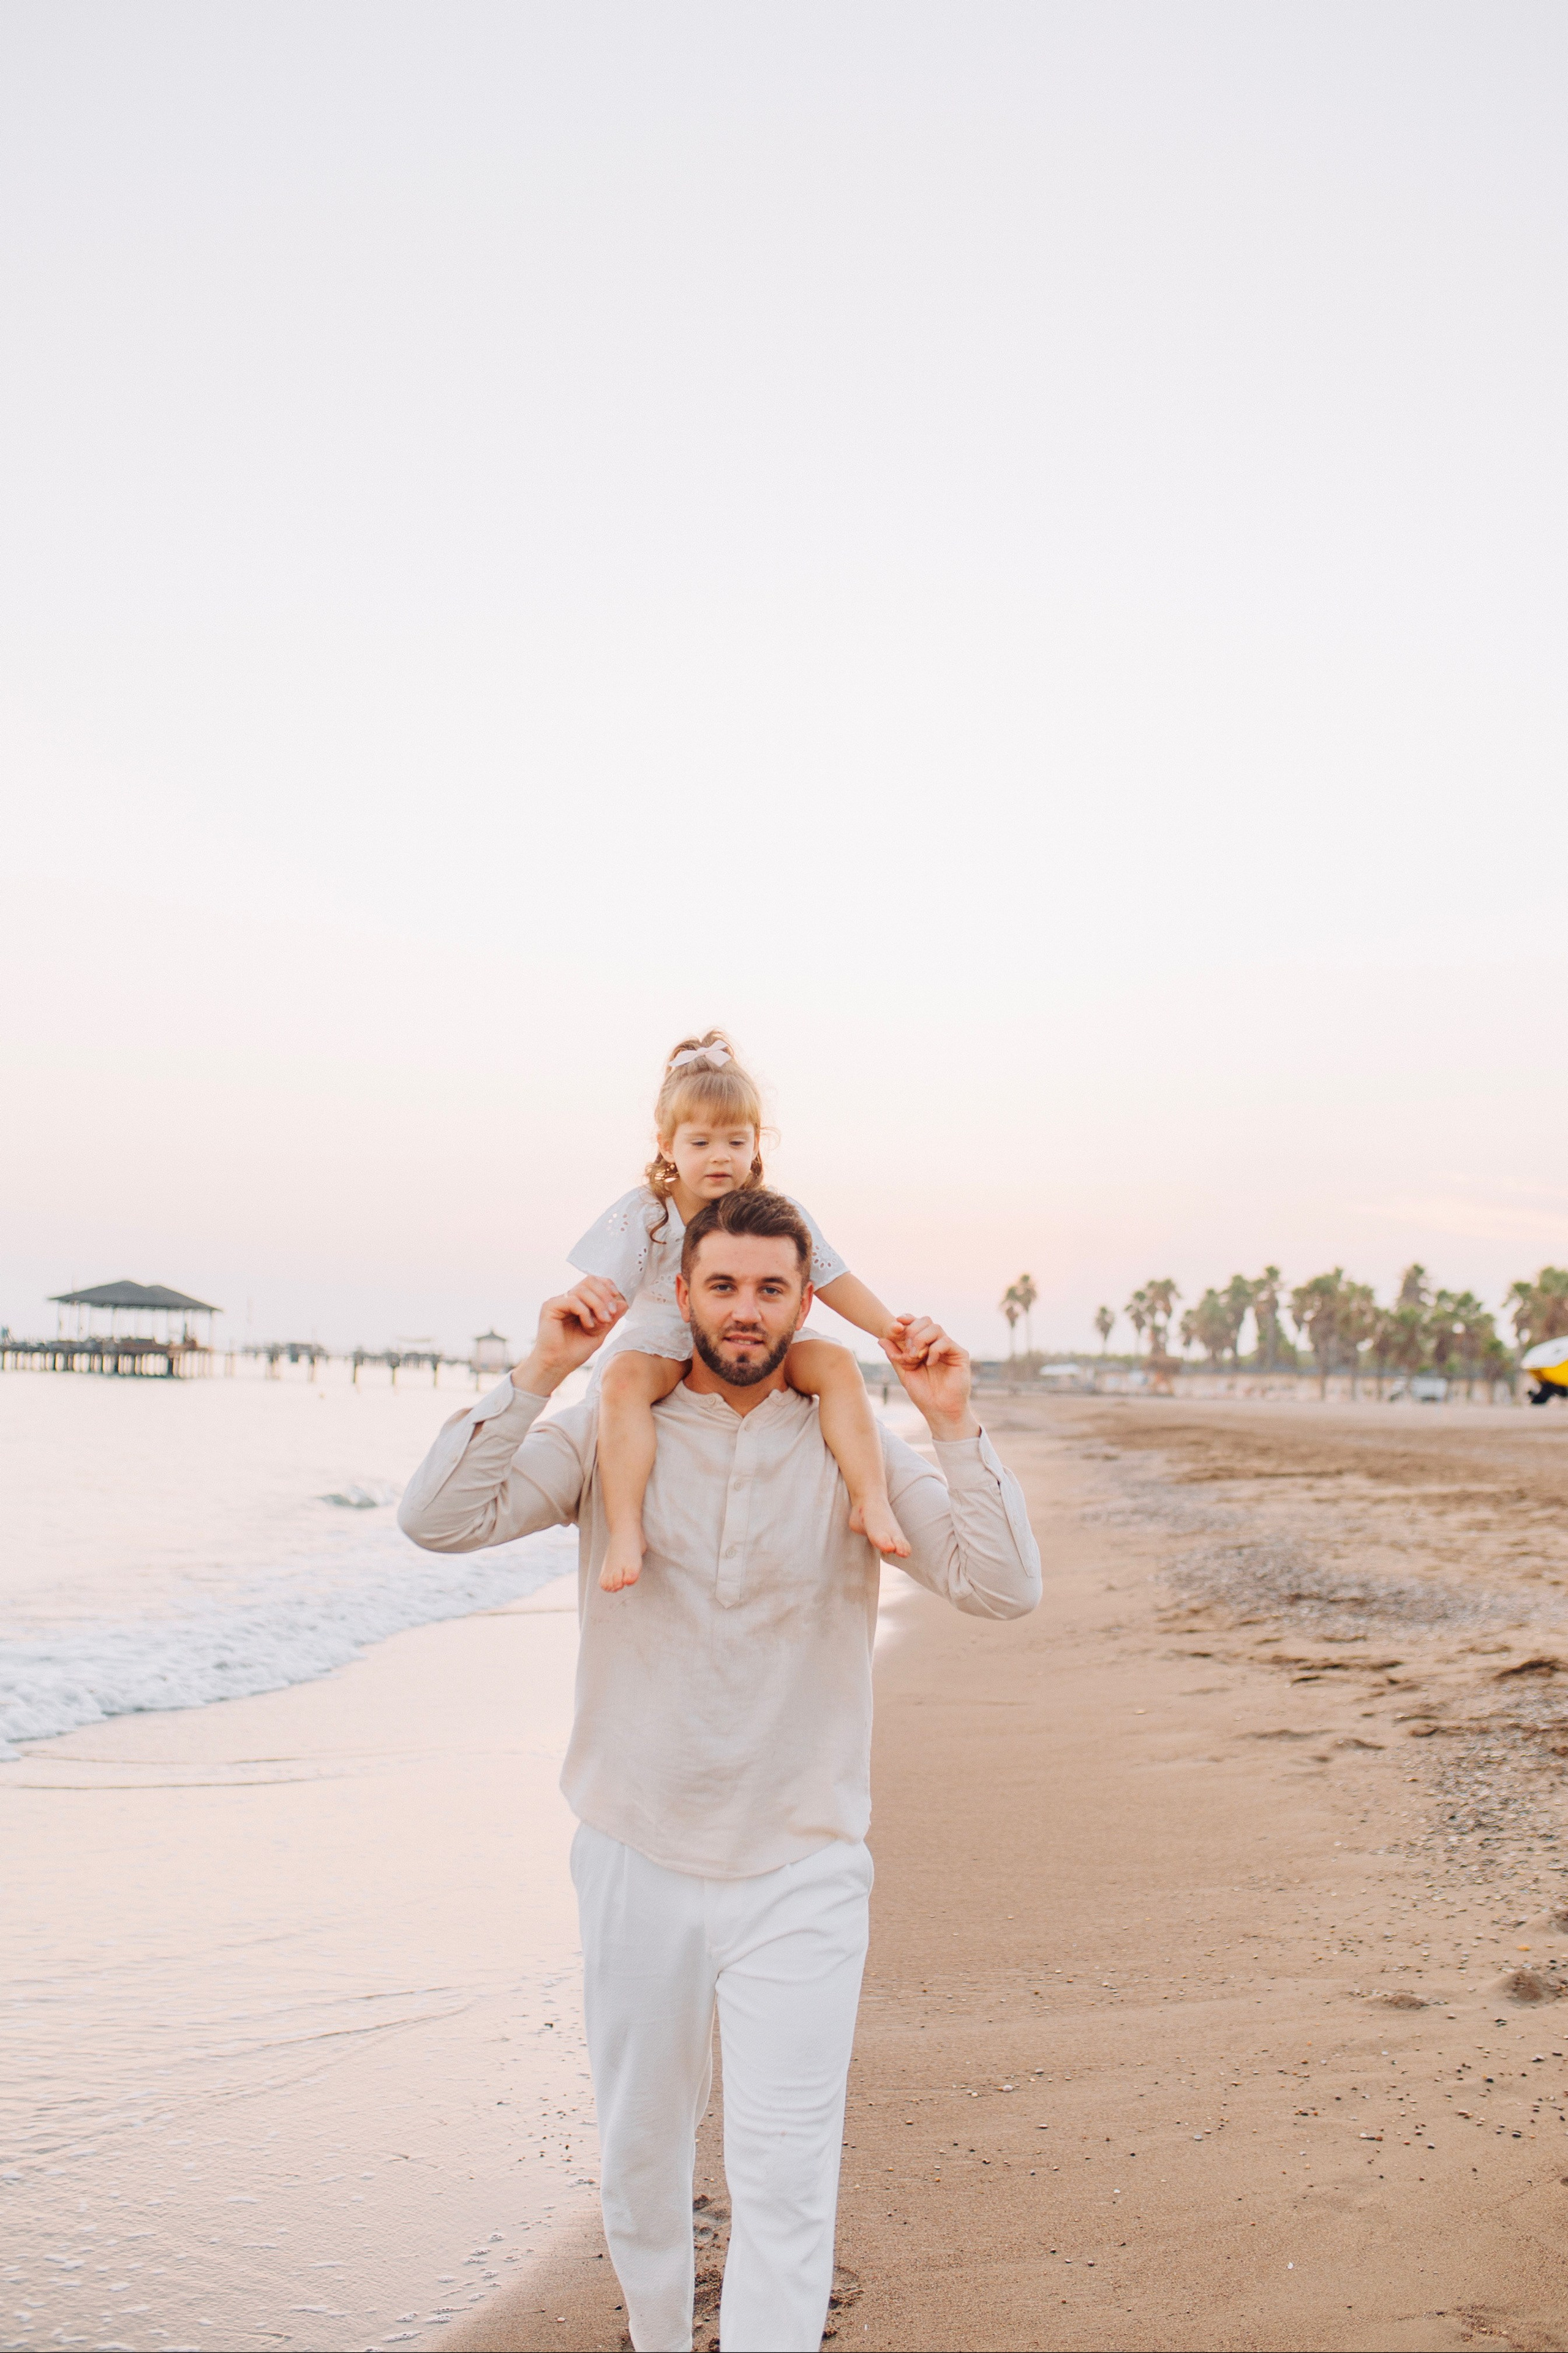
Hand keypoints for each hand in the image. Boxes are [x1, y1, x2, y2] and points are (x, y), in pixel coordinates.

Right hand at [512, 1279, 625, 1394]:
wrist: (557, 1365)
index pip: (594, 1282)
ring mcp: (558, 1301)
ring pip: (582, 1289)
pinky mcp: (550, 1307)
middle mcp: (567, 1298)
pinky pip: (572, 1300)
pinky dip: (585, 1312)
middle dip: (605, 1296)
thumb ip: (610, 1318)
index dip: (607, 1286)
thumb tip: (624, 1302)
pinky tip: (588, 1325)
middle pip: (589, 1281)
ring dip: (597, 1304)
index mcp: (578, 1302)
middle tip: (611, 1314)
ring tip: (602, 1321)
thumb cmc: (574, 1352)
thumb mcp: (599, 1334)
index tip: (617, 1299)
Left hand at [881, 1315, 978, 1440]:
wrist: (939, 1410)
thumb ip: (895, 1356)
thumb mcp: (904, 1373)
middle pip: (925, 1321)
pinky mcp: (960, 1354)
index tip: (895, 1325)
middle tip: (907, 1352)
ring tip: (916, 1357)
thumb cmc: (923, 1394)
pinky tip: (930, 1364)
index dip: (906, 1319)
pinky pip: (946, 1341)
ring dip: (921, 1340)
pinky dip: (934, 1350)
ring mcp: (948, 1348)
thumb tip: (881, 1339)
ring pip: (936, 1328)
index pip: (916, 1323)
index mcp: (923, 1345)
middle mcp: (936, 1343)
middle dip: (912, 1332)